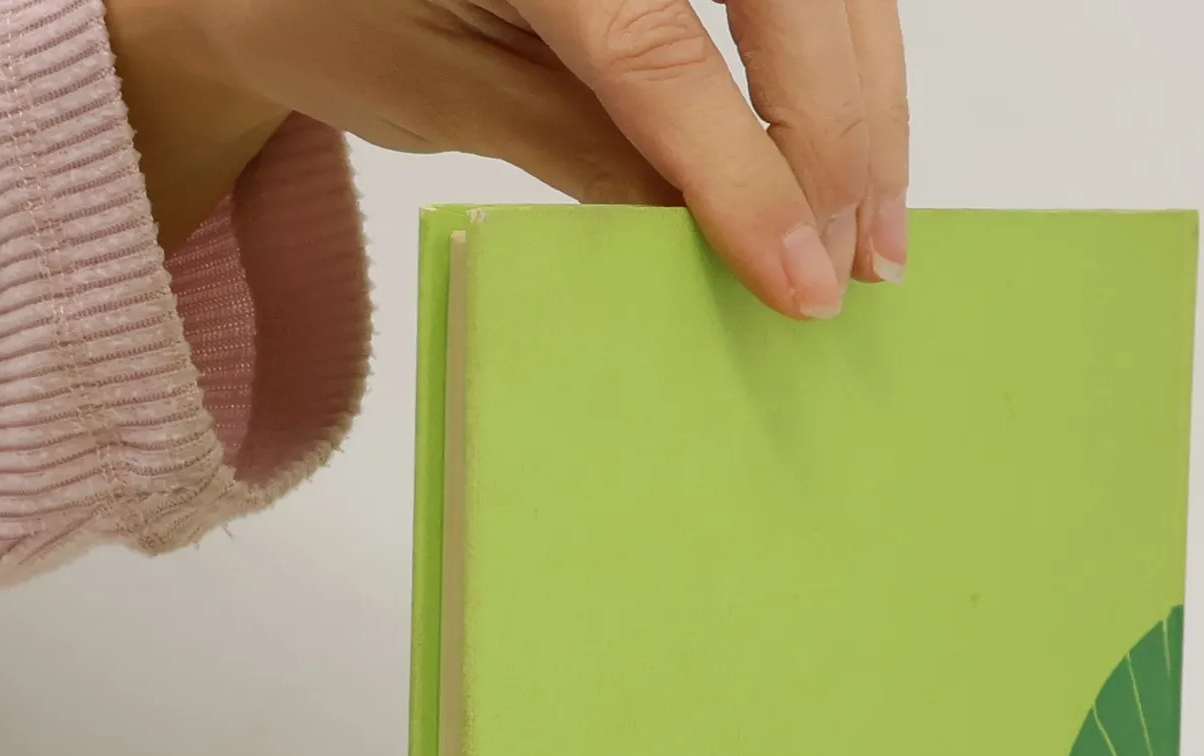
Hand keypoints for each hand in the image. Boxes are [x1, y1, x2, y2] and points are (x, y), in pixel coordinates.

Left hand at [106, 0, 908, 318]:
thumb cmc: (328, 5)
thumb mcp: (447, 96)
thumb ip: (589, 150)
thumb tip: (722, 238)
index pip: (662, 52)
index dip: (747, 176)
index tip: (801, 280)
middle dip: (833, 140)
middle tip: (852, 269)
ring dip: (864, 107)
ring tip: (875, 233)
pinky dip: (843, 67)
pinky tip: (856, 155)